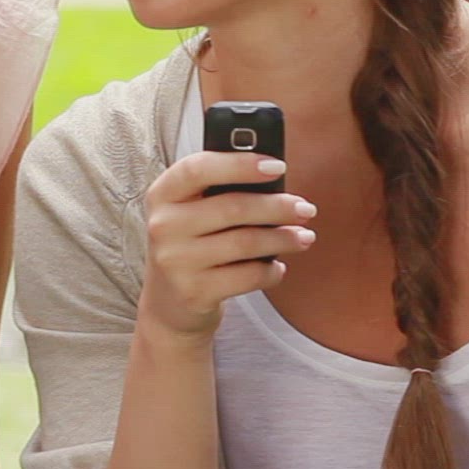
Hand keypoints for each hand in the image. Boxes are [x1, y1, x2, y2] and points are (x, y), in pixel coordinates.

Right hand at [138, 152, 315, 344]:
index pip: (198, 169)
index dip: (239, 164)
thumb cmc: (192, 244)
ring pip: (245, 242)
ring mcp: (176, 261)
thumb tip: (275, 177)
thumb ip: (220, 190)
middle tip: (306, 209)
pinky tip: (278, 267)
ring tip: (304, 237)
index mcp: (163, 194)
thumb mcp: (191, 212)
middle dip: (277, 207)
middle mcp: (163, 226)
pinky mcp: (194, 292)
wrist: (169, 304)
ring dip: (283, 239)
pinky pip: (248, 276)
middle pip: (232, 207)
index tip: (278, 166)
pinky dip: (271, 271)